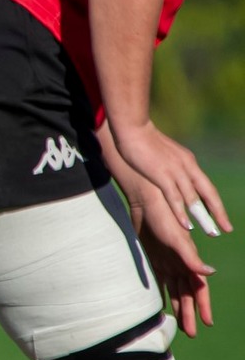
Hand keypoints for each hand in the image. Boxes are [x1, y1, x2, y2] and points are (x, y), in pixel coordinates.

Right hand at [112, 119, 229, 237]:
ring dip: (203, 217)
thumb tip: (171, 173)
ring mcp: (175, 171)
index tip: (221, 216)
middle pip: (207, 193)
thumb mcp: (163, 152)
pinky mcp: (162, 175)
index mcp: (188, 161)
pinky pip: (175, 198)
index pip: (205, 185)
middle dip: (217, 212)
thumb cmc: (142, 138)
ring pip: (193, 198)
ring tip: (211, 232)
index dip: (214, 202)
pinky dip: (182, 212)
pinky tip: (187, 225)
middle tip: (226, 228)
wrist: (132, 127)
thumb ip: (170, 163)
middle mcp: (187, 166)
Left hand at [135, 216, 216, 337]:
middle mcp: (180, 265)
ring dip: (178, 307)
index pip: (198, 289)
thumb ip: (192, 257)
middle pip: (187, 294)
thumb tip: (210, 273)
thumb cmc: (164, 219)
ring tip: (179, 324)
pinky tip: (159, 305)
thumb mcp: (178, 240)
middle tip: (191, 333)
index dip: (202, 306)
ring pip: (175, 291)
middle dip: (190, 313)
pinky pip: (160, 282)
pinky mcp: (153, 259)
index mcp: (189, 262)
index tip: (206, 323)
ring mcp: (167, 263)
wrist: (147, 203)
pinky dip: (161, 294)